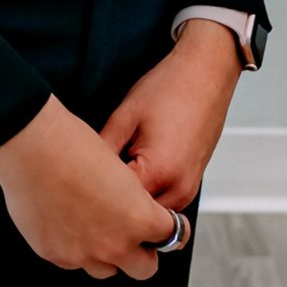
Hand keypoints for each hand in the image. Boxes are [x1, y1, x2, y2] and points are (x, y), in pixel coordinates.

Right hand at [0, 93, 191, 280]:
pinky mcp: (57, 256)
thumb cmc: (72, 144)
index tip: (165, 225)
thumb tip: (132, 207)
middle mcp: (115, 244)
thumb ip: (133, 198)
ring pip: (107, 269)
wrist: (31, 146)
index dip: (168, 226)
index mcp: (138, 217)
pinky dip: (75, 246)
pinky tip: (67, 220)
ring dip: (107, 252)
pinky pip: (74, 261)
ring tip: (95, 223)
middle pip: (145, 268)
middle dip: (142, 251)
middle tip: (132, 231)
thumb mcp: (118, 165)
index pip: (171, 236)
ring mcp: (84, 255)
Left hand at [97, 19, 242, 211]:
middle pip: (136, 213)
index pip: (117, 202)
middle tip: (92, 179)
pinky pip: (165, 201)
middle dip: (114, 201)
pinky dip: (148, 192)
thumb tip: (85, 170)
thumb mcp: (127, 113)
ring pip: (151, 212)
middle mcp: (179, 189)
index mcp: (159, 172)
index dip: (95, 192)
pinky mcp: (192, 183)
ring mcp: (189, 189)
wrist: (207, 72)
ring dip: (133, 200)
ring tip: (115, 171)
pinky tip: (134, 167)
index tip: (79, 181)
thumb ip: (104, 147)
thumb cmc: (170, 87)